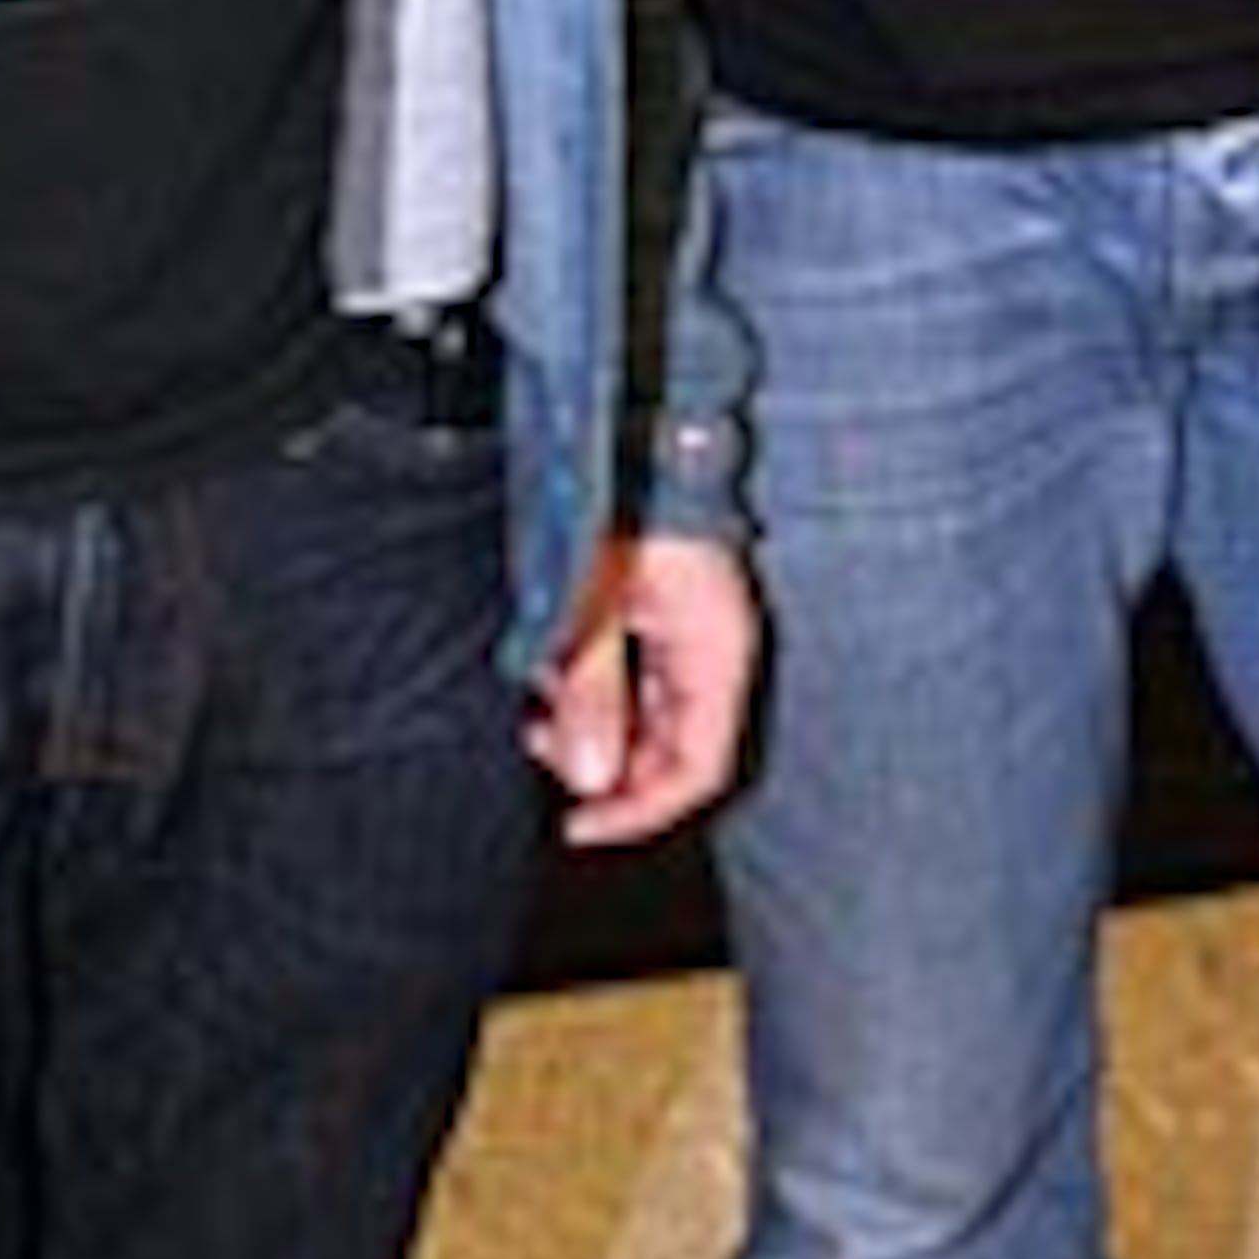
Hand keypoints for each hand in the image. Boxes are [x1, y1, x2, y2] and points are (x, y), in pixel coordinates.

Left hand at [525, 531, 761, 849]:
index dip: (637, 811)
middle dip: (604, 763)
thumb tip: (588, 776)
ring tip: (542, 696)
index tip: (576, 822)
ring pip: (648, 718)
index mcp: (716, 654)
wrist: (633, 435)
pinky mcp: (665, 614)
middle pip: (671, 752)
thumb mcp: (592, 606)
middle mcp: (713, 651)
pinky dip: (594, 687)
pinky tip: (555, 665)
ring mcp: (690, 633)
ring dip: (592, 723)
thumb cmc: (622, 506)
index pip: (696, 771)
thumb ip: (591, 694)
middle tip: (543, 744)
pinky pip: (637, 679)